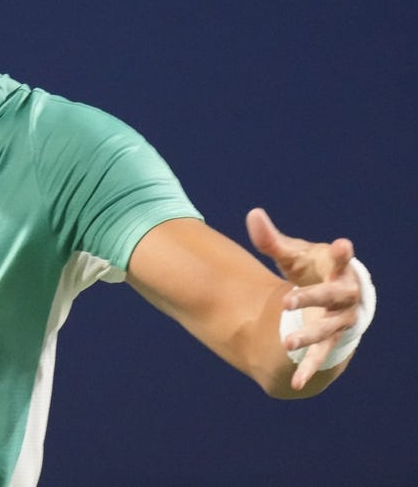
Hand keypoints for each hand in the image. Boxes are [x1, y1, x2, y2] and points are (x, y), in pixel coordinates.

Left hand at [246, 208, 362, 388]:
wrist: (332, 294)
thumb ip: (272, 240)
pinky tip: (296, 383)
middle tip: (288, 300)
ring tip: (287, 342)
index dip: (341, 254)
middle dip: (312, 298)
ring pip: (327, 329)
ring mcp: (340, 319)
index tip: (342, 245)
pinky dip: (309, 368)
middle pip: (331, 296)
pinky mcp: (332, 339)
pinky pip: (322, 356)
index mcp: (336, 268)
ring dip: (309, 336)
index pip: (340, 259)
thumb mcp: (293, 253)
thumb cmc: (312, 268)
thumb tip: (252, 214)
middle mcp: (344, 294)